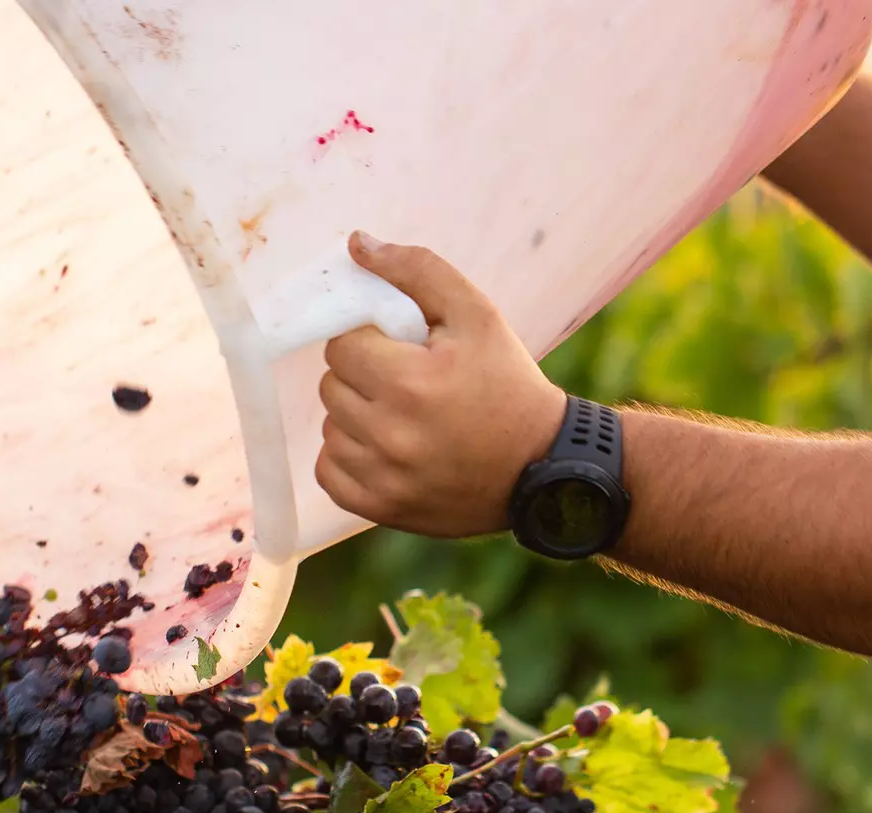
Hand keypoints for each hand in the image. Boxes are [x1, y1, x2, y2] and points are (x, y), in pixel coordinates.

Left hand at [314, 232, 568, 538]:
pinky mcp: (381, 509)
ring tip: (401, 416)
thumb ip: (417, 271)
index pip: (342, 346)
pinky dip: (348, 458)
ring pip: (330, 428)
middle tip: (404, 381)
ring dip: (355, 417)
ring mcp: (384, 477)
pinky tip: (385, 448)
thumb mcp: (477, 314)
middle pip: (332, 386)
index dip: (368, 341)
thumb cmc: (508, 383)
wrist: (542, 466)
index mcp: (411, 382)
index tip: (399, 350)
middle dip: (362, 376)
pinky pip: (329, 472)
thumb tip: (357, 245)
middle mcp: (392, 434)